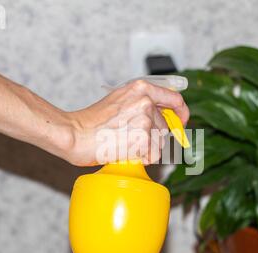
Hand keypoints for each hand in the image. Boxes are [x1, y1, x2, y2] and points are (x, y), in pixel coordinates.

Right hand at [61, 80, 189, 165]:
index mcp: (141, 88)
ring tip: (124, 144)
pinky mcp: (143, 138)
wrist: (76, 134)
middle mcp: (146, 101)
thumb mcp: (120, 101)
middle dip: (153, 137)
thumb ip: (141, 104)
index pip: (175, 99)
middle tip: (131, 139)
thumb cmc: (92, 122)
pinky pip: (153, 155)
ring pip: (159, 142)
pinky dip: (141, 158)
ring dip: (146, 148)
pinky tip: (125, 151)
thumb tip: (163, 117)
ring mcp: (145, 119)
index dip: (181, 113)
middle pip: (165, 126)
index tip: (180, 122)